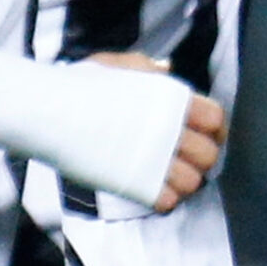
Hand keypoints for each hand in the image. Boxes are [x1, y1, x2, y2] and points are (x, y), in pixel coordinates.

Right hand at [87, 51, 228, 210]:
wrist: (50, 111)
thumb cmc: (81, 85)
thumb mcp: (118, 64)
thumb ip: (147, 69)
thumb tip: (165, 70)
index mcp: (171, 96)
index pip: (217, 119)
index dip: (213, 129)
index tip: (202, 133)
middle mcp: (170, 127)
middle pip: (210, 155)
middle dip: (201, 158)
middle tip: (184, 157)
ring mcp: (155, 157)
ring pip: (194, 182)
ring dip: (184, 181)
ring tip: (168, 174)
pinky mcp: (137, 183)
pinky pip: (169, 201)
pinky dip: (164, 198)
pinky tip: (150, 187)